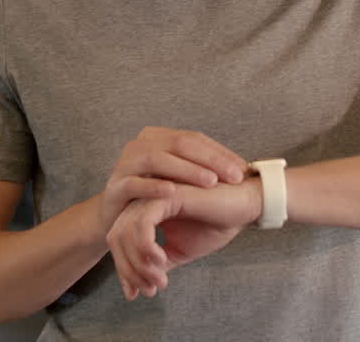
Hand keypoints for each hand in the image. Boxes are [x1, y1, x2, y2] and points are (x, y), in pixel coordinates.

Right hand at [96, 127, 247, 242]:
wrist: (116, 220)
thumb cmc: (155, 198)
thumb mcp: (179, 180)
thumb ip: (202, 169)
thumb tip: (244, 169)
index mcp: (158, 138)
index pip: (193, 139)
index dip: (219, 152)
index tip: (243, 169)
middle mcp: (140, 145)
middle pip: (178, 144)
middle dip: (209, 160)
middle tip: (233, 176)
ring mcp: (125, 164)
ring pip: (157, 159)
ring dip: (186, 170)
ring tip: (210, 182)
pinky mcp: (114, 187)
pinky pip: (134, 183)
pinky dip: (153, 186)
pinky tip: (172, 192)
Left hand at [107, 179, 262, 299]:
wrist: (244, 206)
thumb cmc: (216, 222)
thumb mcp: (182, 249)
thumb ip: (160, 261)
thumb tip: (141, 282)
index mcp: (147, 209)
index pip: (119, 239)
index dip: (124, 269)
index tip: (135, 293)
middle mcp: (145, 199)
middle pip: (116, 237)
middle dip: (128, 270)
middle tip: (149, 290)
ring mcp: (153, 195)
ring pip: (125, 233)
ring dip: (139, 264)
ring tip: (159, 280)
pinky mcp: (166, 195)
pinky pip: (141, 225)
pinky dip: (146, 248)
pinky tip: (161, 261)